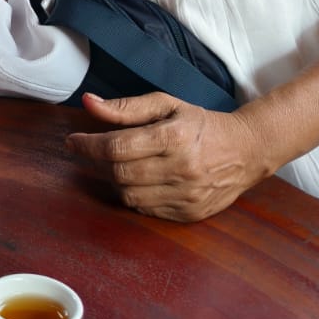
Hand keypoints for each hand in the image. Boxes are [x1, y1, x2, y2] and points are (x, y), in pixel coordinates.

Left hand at [65, 91, 267, 220]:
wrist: (246, 151)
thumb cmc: (201, 124)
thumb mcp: (166, 105)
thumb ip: (125, 107)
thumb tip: (88, 103)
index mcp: (174, 137)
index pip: (118, 147)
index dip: (88, 145)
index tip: (72, 141)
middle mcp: (181, 169)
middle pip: (120, 173)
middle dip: (98, 162)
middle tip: (92, 151)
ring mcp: (187, 196)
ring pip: (129, 195)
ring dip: (115, 180)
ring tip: (118, 164)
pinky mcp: (190, 214)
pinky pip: (146, 210)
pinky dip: (135, 195)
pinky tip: (139, 180)